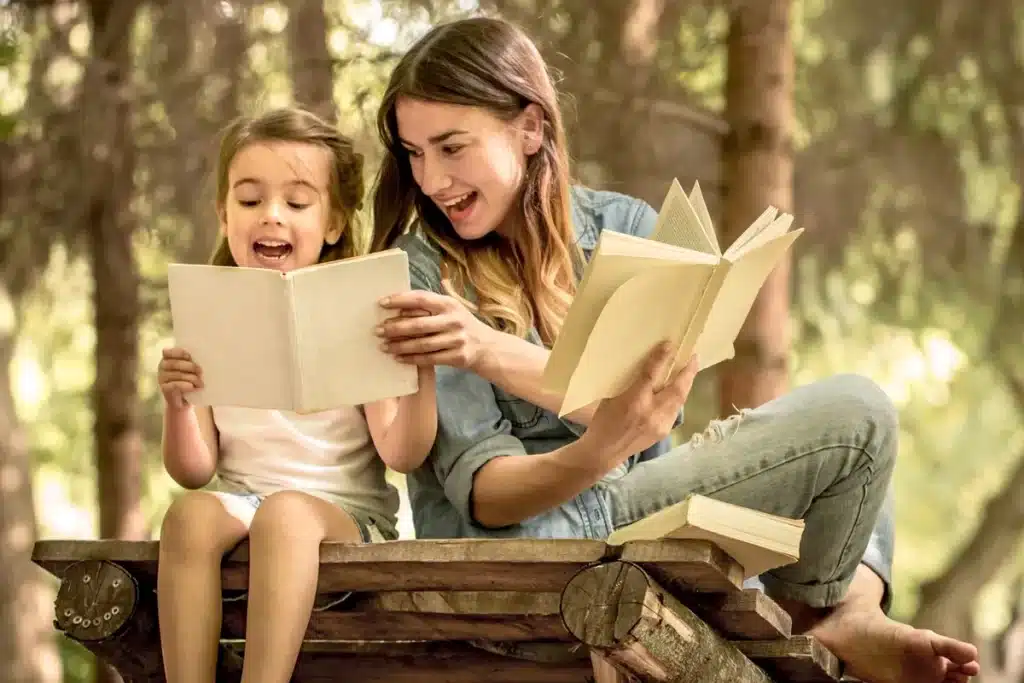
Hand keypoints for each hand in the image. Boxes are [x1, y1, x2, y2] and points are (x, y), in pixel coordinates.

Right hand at [158, 347, 202, 408]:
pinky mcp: (164, 389)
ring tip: (200, 383)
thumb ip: (193, 362)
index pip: (169, 352)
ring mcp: (162, 378)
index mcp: (168, 358)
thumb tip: (206, 357)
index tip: (190, 356)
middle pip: (174, 364)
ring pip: (176, 375)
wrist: (185, 400)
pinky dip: (184, 386)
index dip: (179, 353)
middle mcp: (162, 366)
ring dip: (191, 378)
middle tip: (201, 372)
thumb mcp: (191, 369)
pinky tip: (192, 387)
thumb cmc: (190, 380)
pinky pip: (174, 385)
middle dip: (190, 367)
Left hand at [376, 291, 494, 369]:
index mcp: (449, 304)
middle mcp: (453, 320)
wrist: (487, 347)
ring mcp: (456, 340)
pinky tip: (398, 358)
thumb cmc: (462, 325)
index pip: (421, 299)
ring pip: (421, 344)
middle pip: (418, 324)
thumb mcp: (451, 309)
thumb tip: (397, 308)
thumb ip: (430, 306)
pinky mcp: (456, 357)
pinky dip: (411, 359)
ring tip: (384, 346)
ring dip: (399, 345)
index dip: (400, 300)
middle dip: (395, 328)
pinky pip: (428, 359)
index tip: (382, 303)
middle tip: (378, 330)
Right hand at [581, 342, 698, 468]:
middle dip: (688, 372)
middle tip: (694, 357)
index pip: (651, 375)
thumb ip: (631, 383)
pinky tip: (679, 391)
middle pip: (676, 389)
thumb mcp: (611, 397)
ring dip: (686, 384)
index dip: (661, 358)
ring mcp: (660, 424)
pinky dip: (678, 398)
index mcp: (633, 401)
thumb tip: (647, 367)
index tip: (669, 345)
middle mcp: (651, 413)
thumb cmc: (603, 421)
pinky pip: (675, 410)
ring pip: (680, 400)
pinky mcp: (664, 432)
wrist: (604, 451)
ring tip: (690, 370)